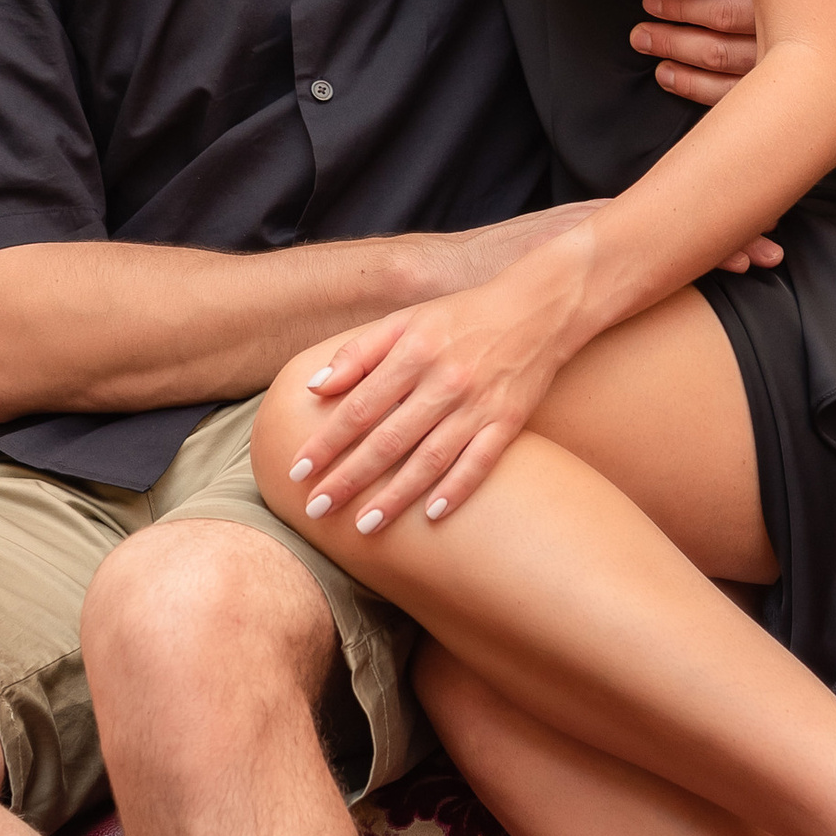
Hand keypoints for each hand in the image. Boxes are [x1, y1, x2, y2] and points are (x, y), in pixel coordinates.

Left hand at [288, 270, 571, 533]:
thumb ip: (358, 353)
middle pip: (388, 440)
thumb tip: (314, 388)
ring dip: (395, 496)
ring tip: (364, 527)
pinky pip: (480, 462)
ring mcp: (478, 404)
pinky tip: (432, 515)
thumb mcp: (406, 320)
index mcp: (414, 352)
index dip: (326, 442)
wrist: (538, 308)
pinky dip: (456, 489)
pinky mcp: (509, 420)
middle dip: (349, 478)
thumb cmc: (462, 316)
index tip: (297, 472)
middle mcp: (444, 380)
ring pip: (430, 459)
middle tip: (317, 509)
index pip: (359, 407)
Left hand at [638, 0, 835, 129]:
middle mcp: (812, 50)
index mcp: (818, 6)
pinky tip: (684, 85)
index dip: (692, 4)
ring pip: (737, 86)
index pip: (740, 7)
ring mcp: (815, 87)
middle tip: (640, 28)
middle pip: (729, 49)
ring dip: (688, 70)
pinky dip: (714, 101)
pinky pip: (759, 113)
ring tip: (653, 54)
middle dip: (678, 38)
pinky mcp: (820, 110)